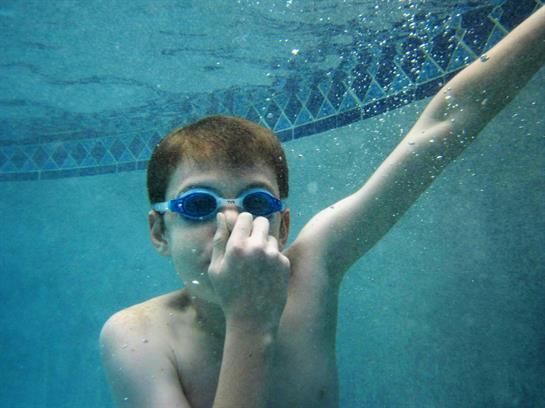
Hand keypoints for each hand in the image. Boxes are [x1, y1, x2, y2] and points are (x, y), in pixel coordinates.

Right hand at [207, 212, 289, 329]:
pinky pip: (278, 252)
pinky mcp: (284, 263)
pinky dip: (272, 259)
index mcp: (237, 246)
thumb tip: (221, 215)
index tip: (241, 232)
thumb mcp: (216, 268)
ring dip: (264, 244)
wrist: (252, 320)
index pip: (245, 217)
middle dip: (256, 228)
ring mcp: (273, 255)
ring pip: (271, 237)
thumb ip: (219, 239)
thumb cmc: (229, 294)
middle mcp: (257, 247)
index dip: (243, 223)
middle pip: (262, 221)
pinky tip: (264, 275)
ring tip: (256, 265)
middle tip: (250, 243)